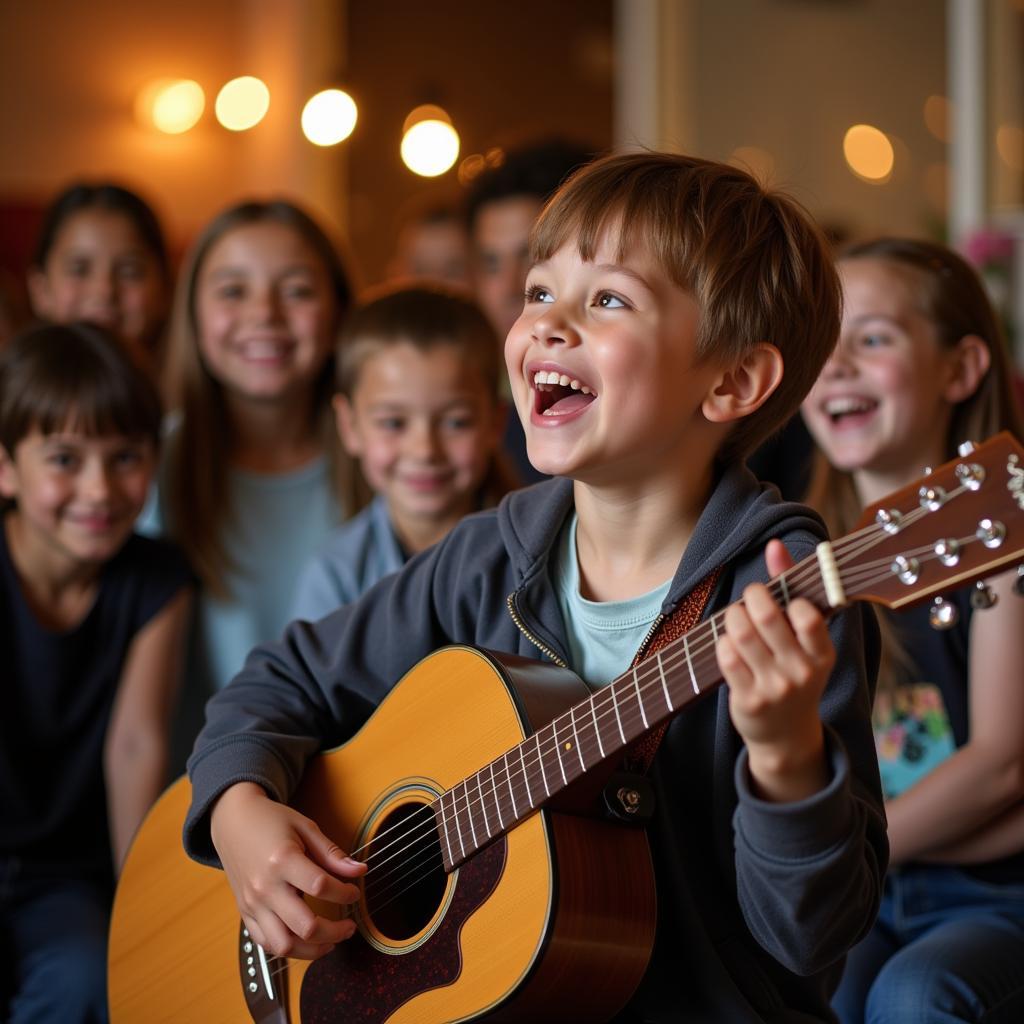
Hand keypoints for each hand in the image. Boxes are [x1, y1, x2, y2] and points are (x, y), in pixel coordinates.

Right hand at [210, 782, 366, 958]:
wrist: (232, 821)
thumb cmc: (270, 821)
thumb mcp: (305, 827)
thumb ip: (332, 853)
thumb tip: (360, 870)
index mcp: (282, 860)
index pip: (321, 887)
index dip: (345, 893)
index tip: (355, 892)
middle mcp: (265, 887)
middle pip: (305, 926)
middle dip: (336, 931)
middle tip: (350, 926)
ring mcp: (252, 904)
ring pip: (284, 945)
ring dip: (312, 950)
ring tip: (330, 941)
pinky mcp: (245, 913)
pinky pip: (266, 943)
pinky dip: (288, 948)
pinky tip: (305, 940)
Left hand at [716, 539, 833, 801]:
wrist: (786, 735)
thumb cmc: (794, 671)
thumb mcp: (804, 638)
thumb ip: (791, 587)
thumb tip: (774, 545)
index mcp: (823, 654)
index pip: (808, 617)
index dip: (789, 601)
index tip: (783, 601)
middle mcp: (801, 673)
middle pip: (767, 617)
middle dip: (752, 597)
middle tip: (751, 597)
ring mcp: (774, 688)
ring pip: (741, 634)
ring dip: (733, 617)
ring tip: (737, 617)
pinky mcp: (748, 699)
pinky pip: (725, 656)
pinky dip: (722, 641)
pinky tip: (729, 643)